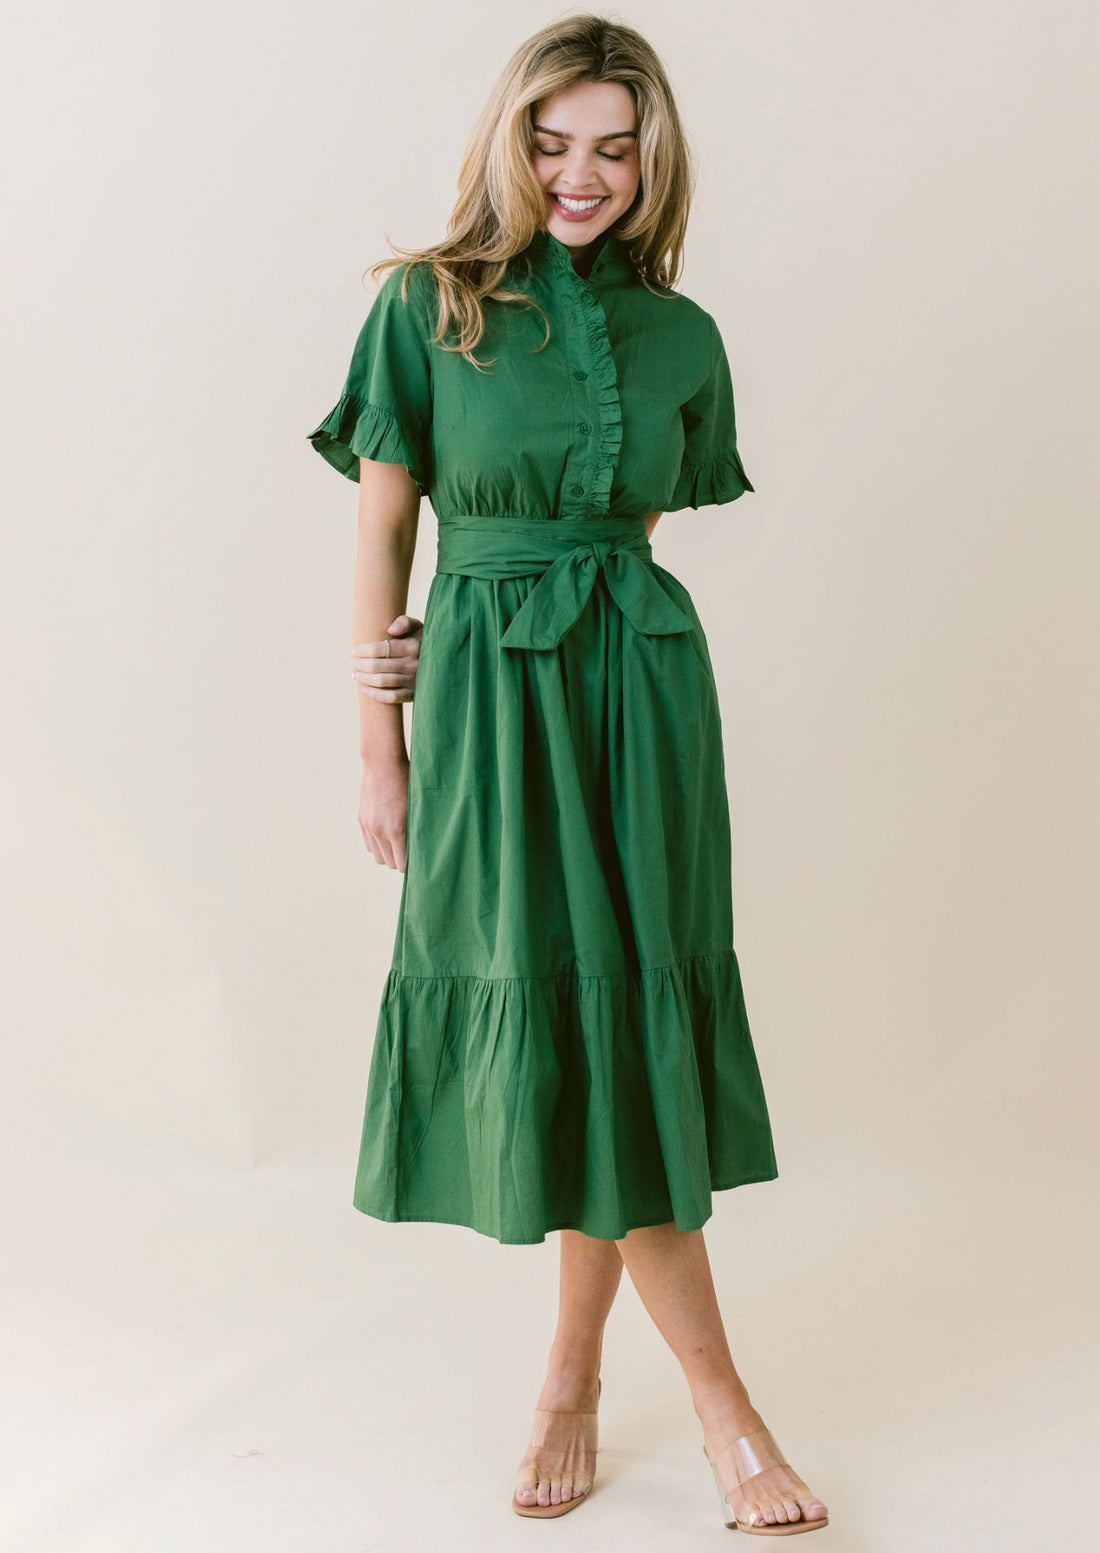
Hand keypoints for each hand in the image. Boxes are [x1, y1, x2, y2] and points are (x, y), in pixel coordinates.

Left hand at [350, 615, 422, 702]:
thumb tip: (390, 630)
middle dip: (359, 665)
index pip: (379, 649)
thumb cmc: (425, 641)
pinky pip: (392, 698)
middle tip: (351, 663)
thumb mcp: (419, 627)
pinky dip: (375, 695)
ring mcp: (414, 681)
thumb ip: (405, 622)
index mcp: (412, 646)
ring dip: (363, 678)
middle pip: (377, 666)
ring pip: (381, 681)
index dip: (362, 651)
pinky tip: (364, 689)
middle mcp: (414, 664)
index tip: (353, 651)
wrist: (445, 662)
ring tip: (354, 674)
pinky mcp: (415, 694)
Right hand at [359, 754, 408, 870]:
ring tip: (399, 847)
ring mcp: (368, 826)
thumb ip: (417, 829)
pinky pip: (369, 845)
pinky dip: (378, 846)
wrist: (383, 763)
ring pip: (377, 856)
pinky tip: (387, 838)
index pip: (401, 864)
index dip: (411, 865)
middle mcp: (379, 831)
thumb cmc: (408, 782)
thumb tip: (422, 849)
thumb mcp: (417, 806)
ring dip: (388, 855)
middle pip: (389, 863)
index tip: (419, 862)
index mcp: (396, 829)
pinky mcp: (361, 820)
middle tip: (411, 855)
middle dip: (400, 862)